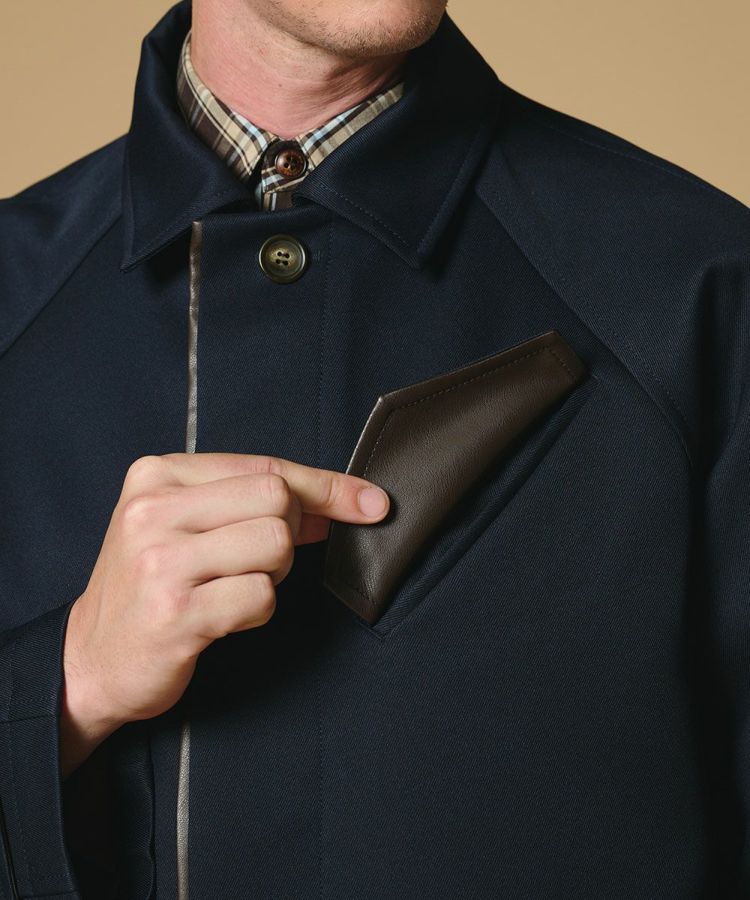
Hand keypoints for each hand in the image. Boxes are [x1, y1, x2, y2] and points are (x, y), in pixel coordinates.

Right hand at [59, 453, 389, 775]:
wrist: (88, 660)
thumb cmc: (150, 585)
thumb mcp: (185, 524)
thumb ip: (251, 503)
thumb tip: (343, 500)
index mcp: (157, 475)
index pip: (265, 467)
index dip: (326, 486)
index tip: (370, 502)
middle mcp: (153, 509)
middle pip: (278, 500)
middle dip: (286, 534)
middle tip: (250, 561)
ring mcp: (160, 561)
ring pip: (275, 544)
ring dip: (271, 574)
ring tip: (230, 587)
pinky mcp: (175, 613)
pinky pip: (261, 597)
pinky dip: (257, 610)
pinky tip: (221, 617)